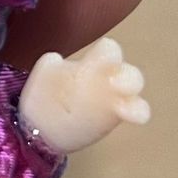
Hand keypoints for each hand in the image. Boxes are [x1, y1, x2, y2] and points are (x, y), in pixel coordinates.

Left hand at [22, 36, 149, 153]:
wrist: (41, 126)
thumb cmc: (46, 94)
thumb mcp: (43, 76)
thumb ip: (48, 65)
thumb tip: (54, 58)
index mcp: (92, 63)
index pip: (109, 51)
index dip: (109, 53)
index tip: (101, 61)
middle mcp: (108, 78)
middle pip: (128, 71)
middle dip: (127, 76)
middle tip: (114, 83)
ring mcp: (115, 97)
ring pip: (134, 90)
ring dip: (132, 93)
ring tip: (120, 102)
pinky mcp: (117, 115)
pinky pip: (136, 111)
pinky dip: (136, 111)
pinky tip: (128, 114)